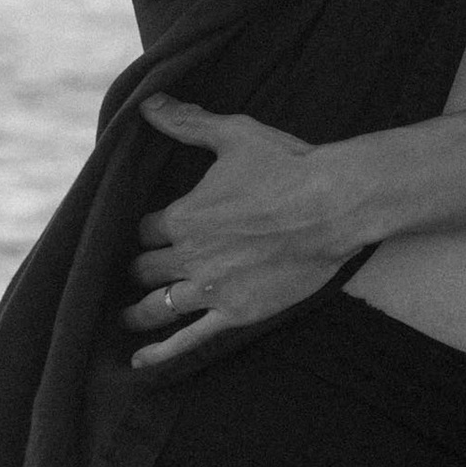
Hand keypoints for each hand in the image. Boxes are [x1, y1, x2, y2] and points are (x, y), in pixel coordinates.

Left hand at [124, 96, 353, 366]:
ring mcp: (212, 289)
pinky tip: (139, 362)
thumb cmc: (288, 166)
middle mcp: (189, 256)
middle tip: (141, 272)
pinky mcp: (237, 312)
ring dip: (137, 311)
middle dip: (141, 269)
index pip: (145, 230)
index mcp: (183, 216)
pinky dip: (160, 352)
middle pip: (145, 269)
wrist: (336, 205)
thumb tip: (148, 104)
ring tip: (129, 316)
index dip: (148, 231)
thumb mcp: (233, 135)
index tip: (153, 233)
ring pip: (156, 306)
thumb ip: (187, 123)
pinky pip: (189, 338)